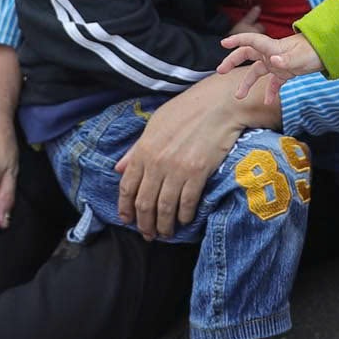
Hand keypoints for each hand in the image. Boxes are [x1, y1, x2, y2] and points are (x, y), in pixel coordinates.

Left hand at [114, 70, 280, 237]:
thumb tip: (118, 168)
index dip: (125, 207)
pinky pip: (187, 202)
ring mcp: (178, 169)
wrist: (220, 104)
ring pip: (165, 207)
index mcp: (144, 150)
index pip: (127, 186)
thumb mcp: (155, 124)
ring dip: (164, 225)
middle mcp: (157, 162)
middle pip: (145, 202)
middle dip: (144, 223)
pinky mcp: (198, 173)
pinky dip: (184, 215)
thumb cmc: (188, 109)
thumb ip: (136, 149)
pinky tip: (185, 219)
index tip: (127, 220)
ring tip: (165, 233)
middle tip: (147, 234)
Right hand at [217, 29, 321, 96]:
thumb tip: (273, 62)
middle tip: (220, 71)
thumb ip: (286, 60)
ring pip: (256, 72)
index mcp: (272, 47)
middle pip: (247, 55)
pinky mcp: (285, 72)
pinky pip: (273, 82)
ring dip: (247, 83)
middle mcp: (271, 54)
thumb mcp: (301, 57)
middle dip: (232, 61)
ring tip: (238, 96)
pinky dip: (270, 92)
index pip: (251, 41)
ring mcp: (277, 63)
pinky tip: (268, 103)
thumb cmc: (314, 51)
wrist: (327, 53)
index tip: (223, 44)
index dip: (237, 40)